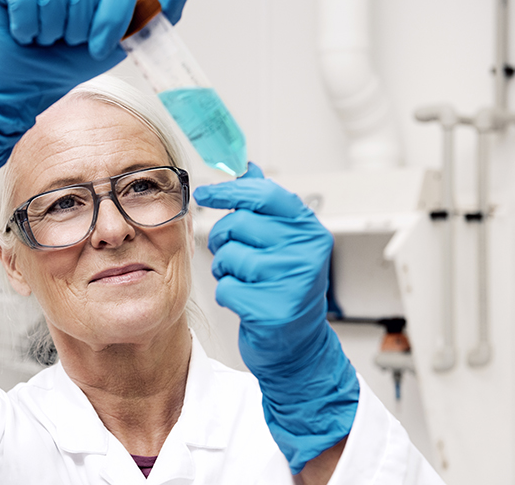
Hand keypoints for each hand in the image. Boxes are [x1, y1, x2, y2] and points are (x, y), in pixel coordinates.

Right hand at [0, 0, 184, 172]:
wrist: (27, 79)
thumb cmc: (72, 54)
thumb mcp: (124, 35)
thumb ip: (156, 8)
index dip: (115, 16)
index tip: (101, 42)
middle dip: (83, 30)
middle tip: (71, 39)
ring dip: (55, 31)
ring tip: (48, 35)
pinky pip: (27, 0)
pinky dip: (29, 28)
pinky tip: (28, 31)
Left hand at [192, 163, 358, 474]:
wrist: (298, 347)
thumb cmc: (284, 289)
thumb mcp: (283, 243)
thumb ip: (265, 206)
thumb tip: (248, 167)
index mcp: (308, 231)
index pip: (264, 194)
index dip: (229, 190)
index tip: (206, 194)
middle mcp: (305, 252)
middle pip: (239, 224)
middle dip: (224, 238)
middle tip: (232, 253)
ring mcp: (291, 281)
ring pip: (230, 257)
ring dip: (227, 270)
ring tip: (246, 281)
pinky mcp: (273, 309)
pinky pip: (227, 287)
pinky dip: (228, 295)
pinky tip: (247, 302)